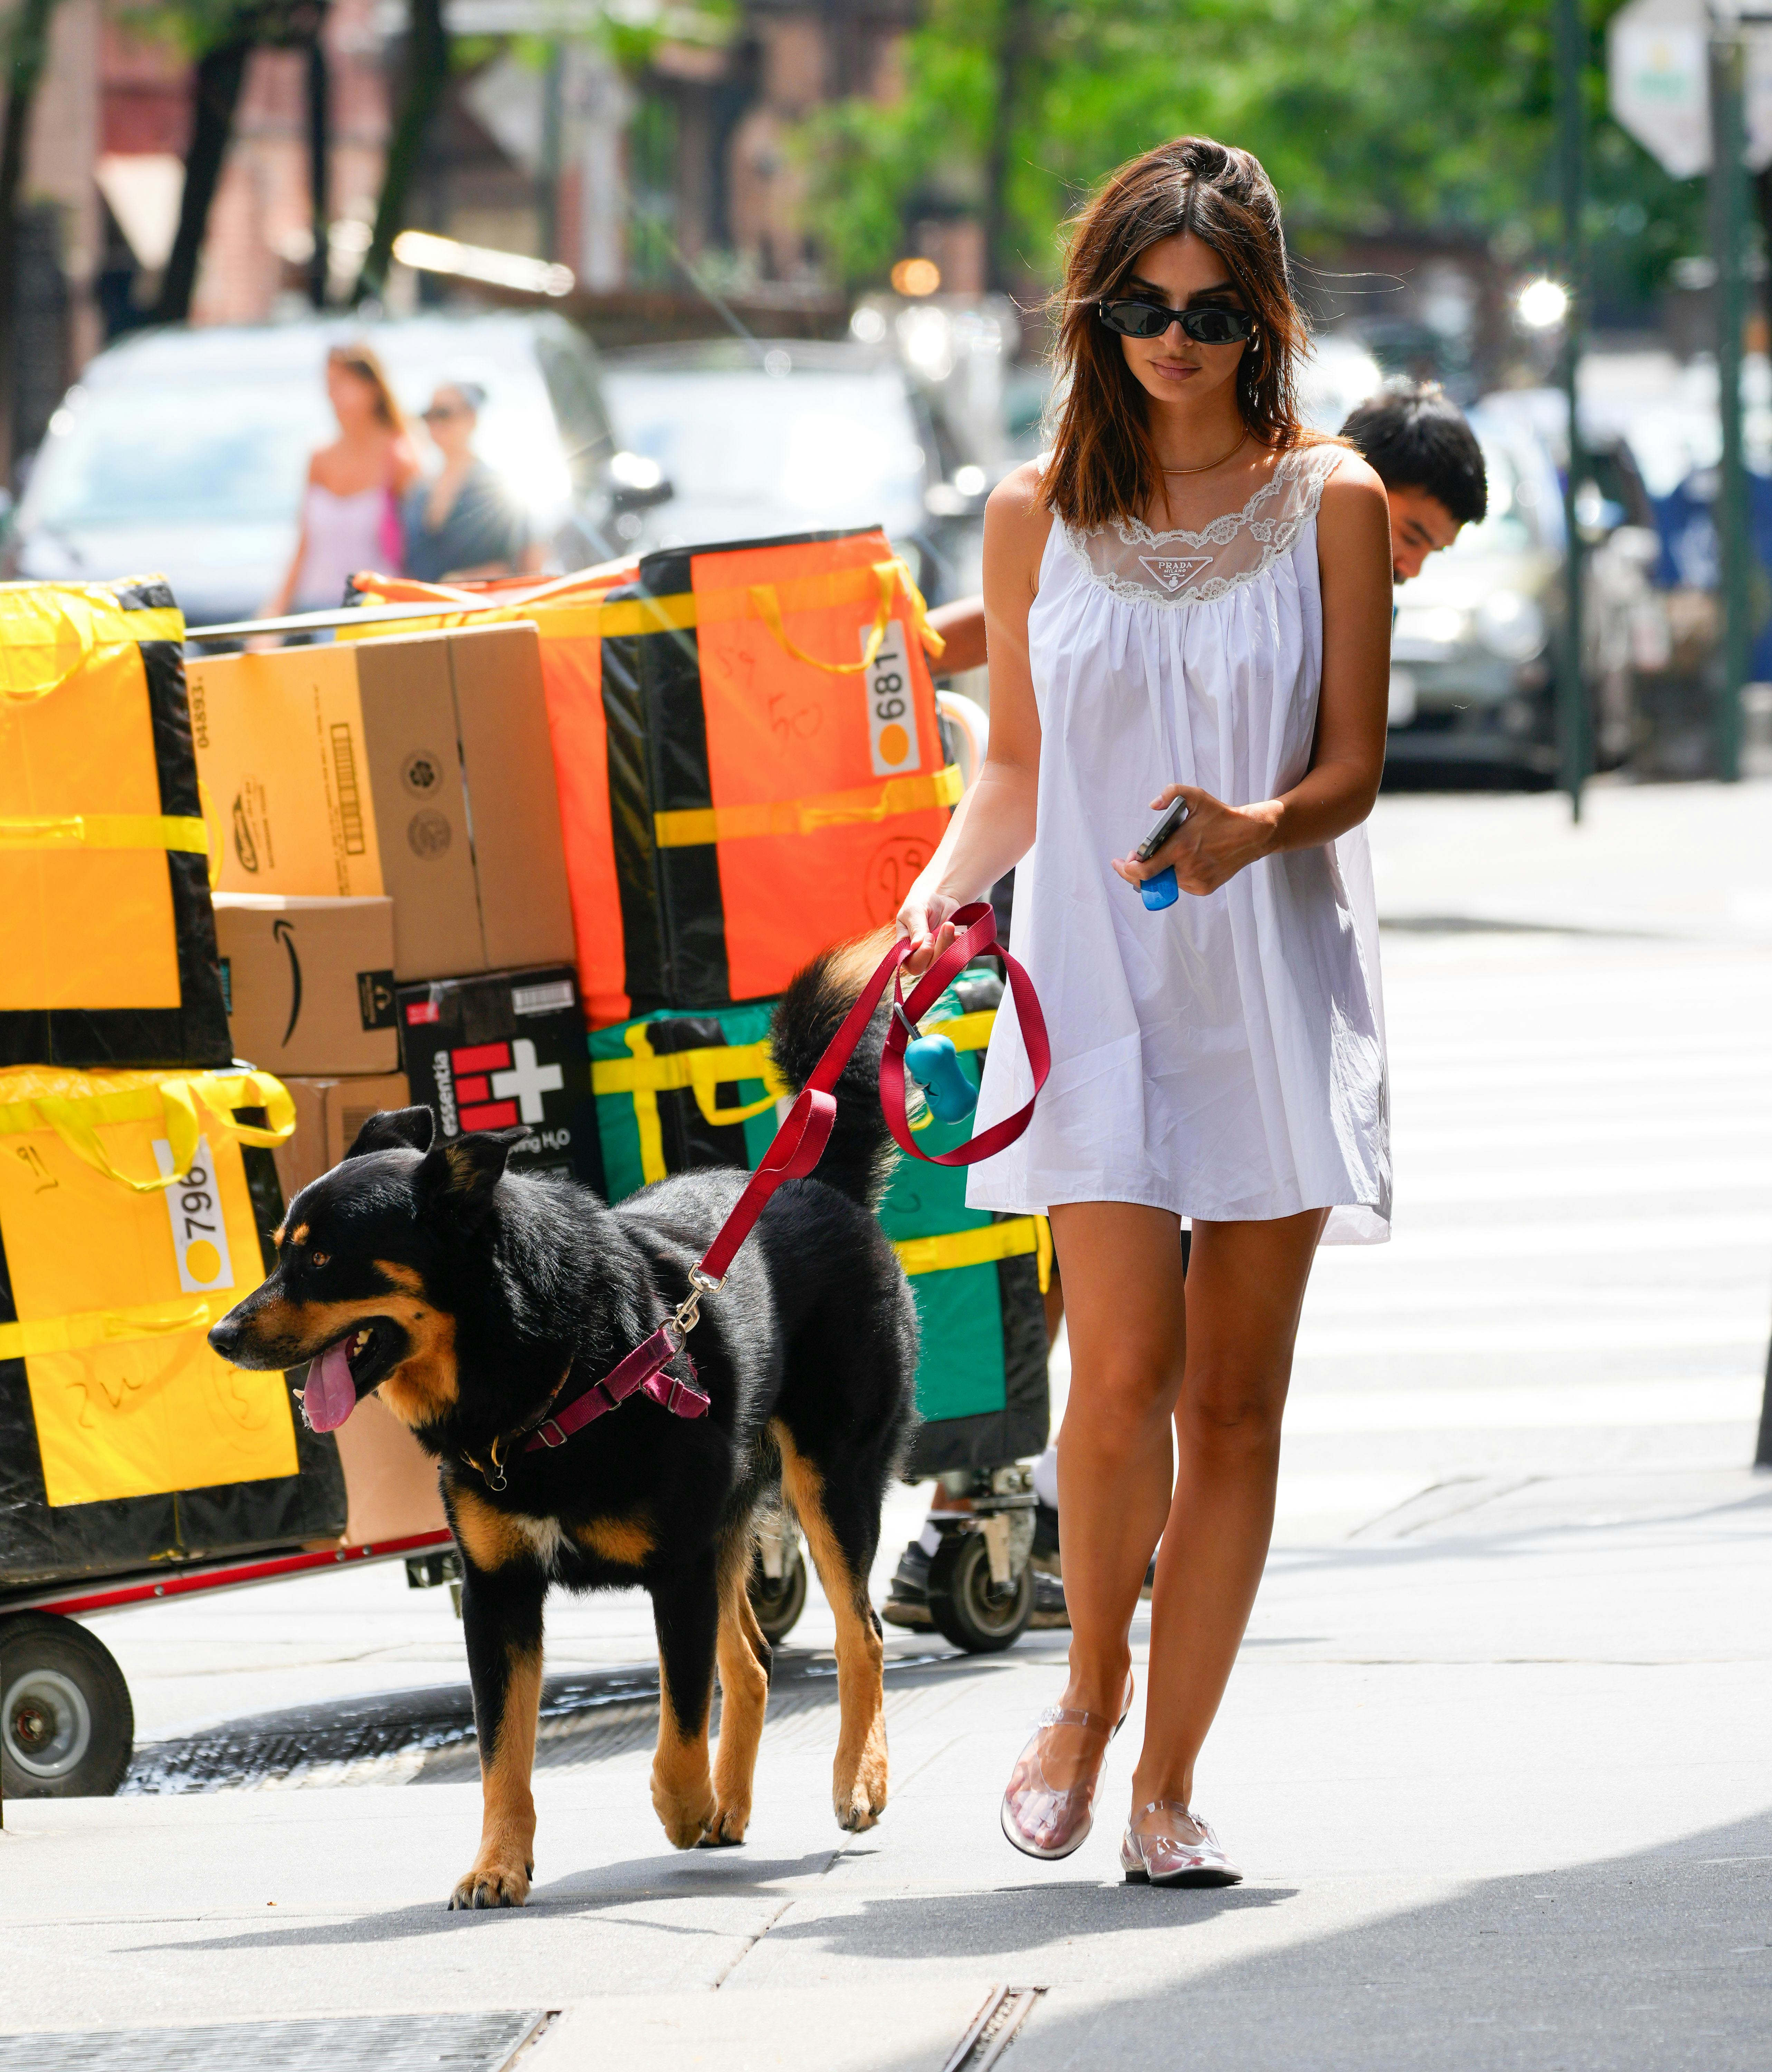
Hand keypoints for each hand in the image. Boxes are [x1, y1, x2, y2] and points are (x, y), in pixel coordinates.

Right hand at [897, 882, 964, 975]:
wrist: (941, 897)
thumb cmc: (922, 902)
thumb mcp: (914, 911)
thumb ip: (916, 928)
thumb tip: (916, 946)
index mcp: (906, 949)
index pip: (913, 965)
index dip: (922, 955)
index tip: (929, 936)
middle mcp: (922, 957)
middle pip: (931, 967)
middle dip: (940, 948)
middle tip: (945, 926)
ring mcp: (938, 956)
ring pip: (947, 965)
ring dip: (951, 945)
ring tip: (950, 925)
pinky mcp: (953, 953)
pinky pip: (961, 961)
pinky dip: (962, 947)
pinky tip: (959, 933)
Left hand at [1110, 784, 1280, 897]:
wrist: (1250, 835)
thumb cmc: (1221, 816)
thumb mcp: (1196, 796)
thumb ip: (1172, 792)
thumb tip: (1153, 805)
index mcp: (1181, 848)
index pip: (1144, 871)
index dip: (1127, 870)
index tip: (1121, 861)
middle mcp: (1187, 868)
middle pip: (1151, 881)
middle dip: (1137, 873)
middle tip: (1132, 862)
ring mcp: (1196, 881)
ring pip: (1166, 883)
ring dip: (1159, 873)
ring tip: (1164, 857)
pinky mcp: (1204, 888)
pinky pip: (1181, 886)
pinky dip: (1176, 876)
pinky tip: (1183, 863)